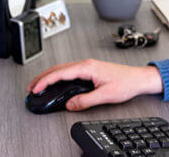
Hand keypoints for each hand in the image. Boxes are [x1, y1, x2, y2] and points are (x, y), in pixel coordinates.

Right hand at [27, 59, 163, 110]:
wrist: (138, 78)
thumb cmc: (126, 83)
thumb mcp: (105, 95)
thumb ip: (86, 100)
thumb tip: (70, 104)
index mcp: (87, 67)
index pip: (60, 73)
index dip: (46, 81)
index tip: (36, 88)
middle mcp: (86, 64)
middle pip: (58, 69)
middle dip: (42, 78)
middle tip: (31, 88)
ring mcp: (87, 66)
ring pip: (62, 69)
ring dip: (49, 77)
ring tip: (39, 86)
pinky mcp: (90, 70)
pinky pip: (69, 71)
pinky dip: (58, 77)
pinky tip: (55, 83)